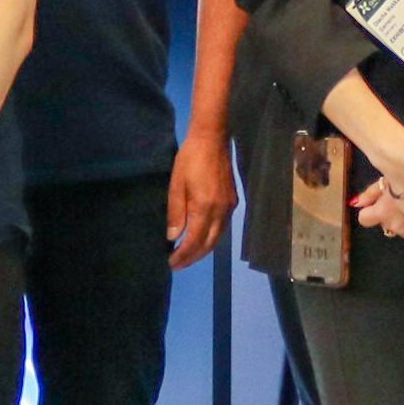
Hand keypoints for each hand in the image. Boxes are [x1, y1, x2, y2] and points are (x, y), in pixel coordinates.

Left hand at [166, 126, 238, 268]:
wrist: (212, 139)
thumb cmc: (189, 159)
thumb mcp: (176, 185)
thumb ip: (176, 213)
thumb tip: (173, 237)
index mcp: (205, 207)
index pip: (194, 241)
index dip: (183, 255)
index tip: (171, 263)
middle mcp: (221, 212)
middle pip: (209, 244)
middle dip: (193, 257)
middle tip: (177, 265)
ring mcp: (229, 207)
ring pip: (218, 238)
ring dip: (203, 250)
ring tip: (187, 256)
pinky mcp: (232, 201)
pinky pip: (223, 228)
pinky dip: (211, 238)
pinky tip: (201, 239)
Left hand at [351, 180, 403, 248]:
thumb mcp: (390, 176)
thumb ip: (370, 192)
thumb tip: (355, 203)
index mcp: (383, 212)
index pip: (365, 218)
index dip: (370, 210)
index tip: (376, 204)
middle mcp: (396, 226)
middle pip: (386, 224)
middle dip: (392, 214)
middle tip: (403, 197)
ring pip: (403, 231)